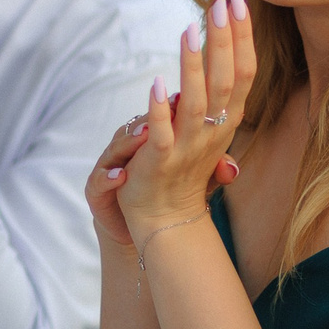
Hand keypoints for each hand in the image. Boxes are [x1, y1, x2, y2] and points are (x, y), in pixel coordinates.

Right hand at [88, 106, 239, 249]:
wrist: (142, 227)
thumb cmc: (167, 193)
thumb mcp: (193, 183)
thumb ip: (212, 171)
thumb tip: (231, 168)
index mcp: (151, 138)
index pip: (161, 116)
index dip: (174, 108)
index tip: (188, 101)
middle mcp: (129, 146)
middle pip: (136, 124)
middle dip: (151, 116)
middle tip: (166, 111)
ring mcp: (111, 165)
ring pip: (116, 146)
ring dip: (129, 141)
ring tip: (144, 136)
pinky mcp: (97, 189)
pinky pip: (99, 180)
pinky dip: (108, 177)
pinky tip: (120, 176)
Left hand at [117, 0, 254, 240]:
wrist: (166, 219)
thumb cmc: (186, 169)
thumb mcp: (209, 129)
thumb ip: (215, 95)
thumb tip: (222, 55)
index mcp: (228, 120)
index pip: (244, 72)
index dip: (243, 36)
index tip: (238, 0)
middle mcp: (214, 131)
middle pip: (227, 79)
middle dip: (226, 39)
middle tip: (223, 1)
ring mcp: (189, 147)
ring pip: (197, 101)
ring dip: (194, 65)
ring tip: (191, 28)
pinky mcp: (160, 161)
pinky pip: (162, 132)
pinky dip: (160, 108)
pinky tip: (157, 83)